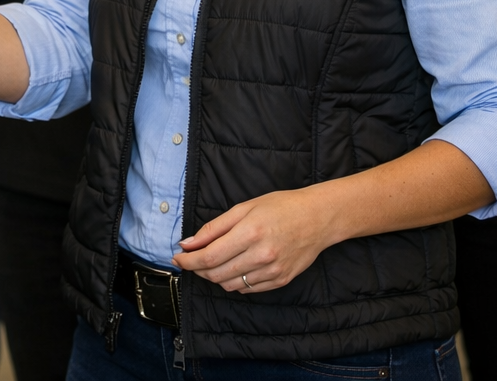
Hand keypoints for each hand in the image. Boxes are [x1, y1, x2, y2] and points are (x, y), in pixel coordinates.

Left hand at [170, 187, 337, 293]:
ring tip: (211, 263)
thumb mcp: (244, 208)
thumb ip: (213, 228)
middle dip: (198, 270)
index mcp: (250, 233)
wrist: (318, 218)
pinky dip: (234, 282)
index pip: (209, 256)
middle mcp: (261, 255)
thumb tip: (188, 243)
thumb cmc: (280, 207)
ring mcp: (273, 271)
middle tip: (191, 260)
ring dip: (214, 277)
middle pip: (217, 274)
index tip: (178, 258)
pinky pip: (247, 289)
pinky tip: (233, 268)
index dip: (189, 261)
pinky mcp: (281, 280)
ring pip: (230, 285)